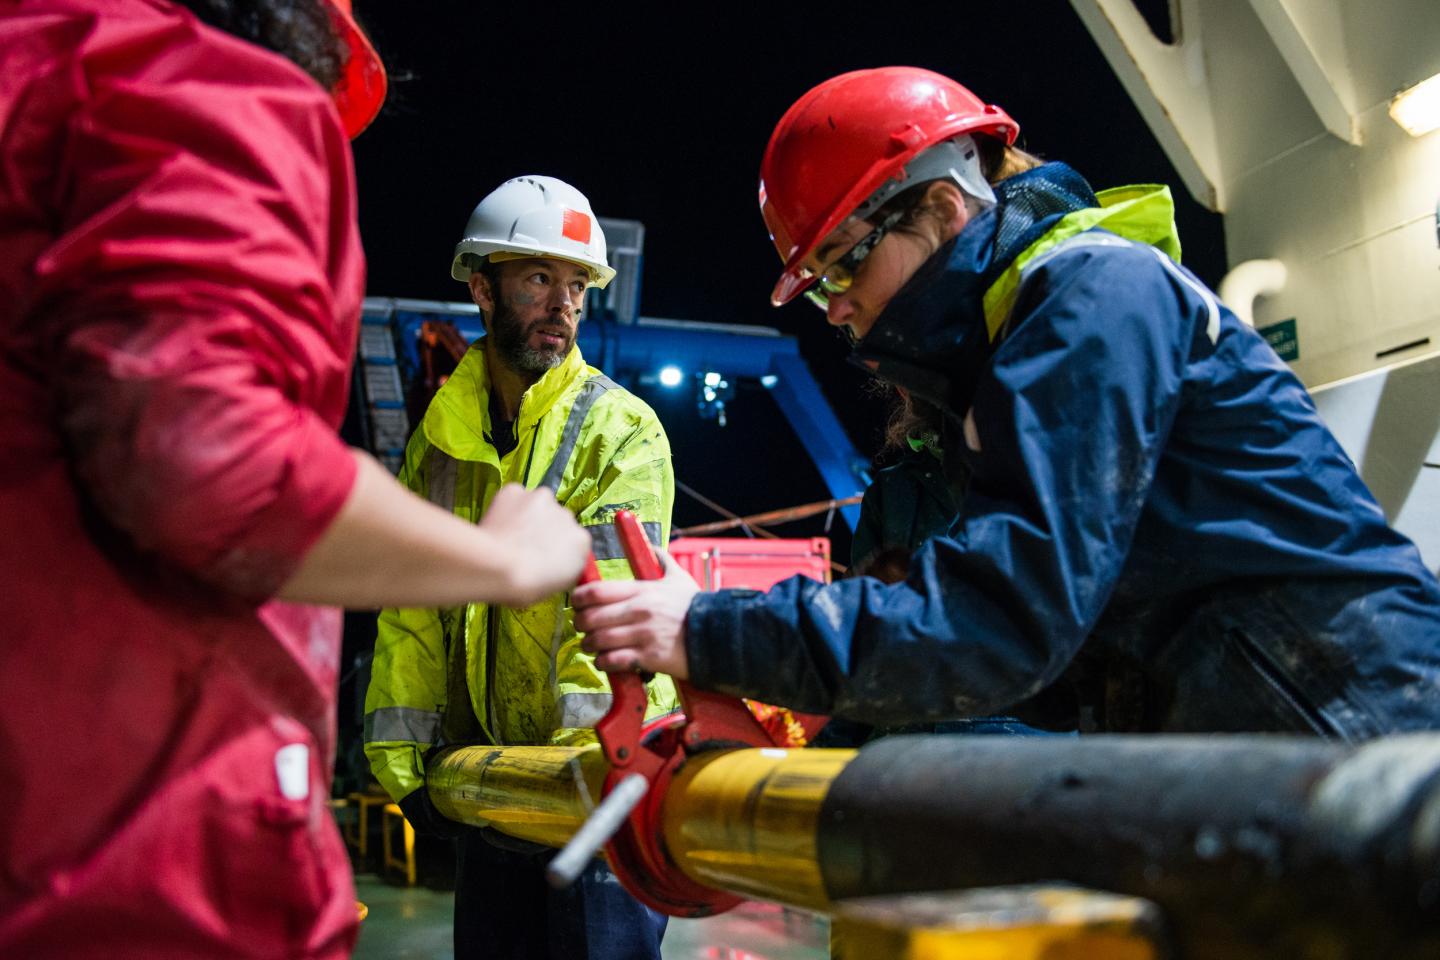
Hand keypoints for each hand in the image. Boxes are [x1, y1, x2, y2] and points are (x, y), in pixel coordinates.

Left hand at [479, 484, 588, 605]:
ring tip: (510, 536)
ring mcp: (541, 499)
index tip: (544, 557)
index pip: (573, 540)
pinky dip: (507, 507)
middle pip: (556, 519)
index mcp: (581, 540)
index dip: (557, 548)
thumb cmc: (527, 586)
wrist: (497, 570)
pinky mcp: (516, 491)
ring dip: (527, 515)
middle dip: (544, 529)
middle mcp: (567, 514)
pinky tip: (499, 525)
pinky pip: (513, 497)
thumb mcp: (559, 585)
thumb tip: (556, 559)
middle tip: (525, 547)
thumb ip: (565, 564)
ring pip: (536, 505)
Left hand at [573, 548, 697, 679]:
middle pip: (591, 617)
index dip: (578, 598)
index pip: (596, 591)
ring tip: (592, 646)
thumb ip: (664, 562)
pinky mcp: (649, 658)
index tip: (576, 603)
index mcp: (643, 591)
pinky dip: (604, 662)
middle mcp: (639, 612)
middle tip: (583, 627)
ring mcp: (643, 635)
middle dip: (581, 624)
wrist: (720, 635)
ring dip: (590, 645)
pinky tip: (606, 660)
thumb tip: (655, 549)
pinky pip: (613, 661)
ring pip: (598, 641)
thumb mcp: (680, 580)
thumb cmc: (696, 609)